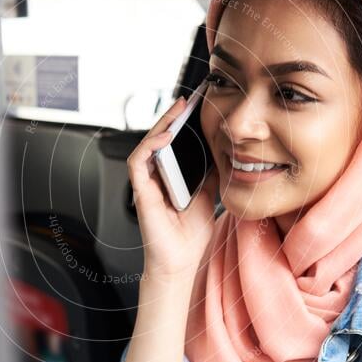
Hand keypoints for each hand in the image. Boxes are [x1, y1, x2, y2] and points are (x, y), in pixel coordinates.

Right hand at [126, 96, 219, 280]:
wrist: (182, 262)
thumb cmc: (190, 235)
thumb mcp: (208, 195)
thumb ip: (210, 173)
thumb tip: (223, 151)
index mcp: (170, 175)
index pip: (172, 142)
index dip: (181, 122)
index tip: (198, 104)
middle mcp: (155, 176)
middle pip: (159, 138)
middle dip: (173, 116)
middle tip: (190, 99)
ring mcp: (146, 183)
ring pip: (147, 144)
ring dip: (161, 125)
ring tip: (179, 109)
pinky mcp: (140, 192)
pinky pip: (138, 162)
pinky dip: (150, 147)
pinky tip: (165, 137)